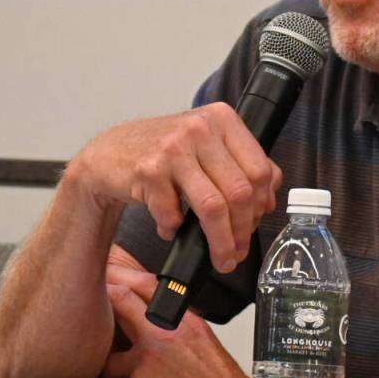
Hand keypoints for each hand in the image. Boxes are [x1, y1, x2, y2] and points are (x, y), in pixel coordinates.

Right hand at [69, 101, 281, 271]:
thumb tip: (269, 200)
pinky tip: (171, 229)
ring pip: (213, 206)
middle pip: (239, 192)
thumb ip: (241, 164)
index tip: (256, 226)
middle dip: (242, 231)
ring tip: (220, 257)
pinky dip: (175, 230)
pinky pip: (173, 214)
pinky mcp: (147, 170)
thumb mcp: (207, 146)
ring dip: (219, 241)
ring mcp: (173, 148)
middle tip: (237, 252)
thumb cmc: (163, 153)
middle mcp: (200, 128)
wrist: (109, 153)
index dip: (262, 206)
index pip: (259, 170)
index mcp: (223, 119)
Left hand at [98, 264, 250, 377]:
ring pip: (108, 363)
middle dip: (101, 313)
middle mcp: (166, 333)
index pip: (149, 285)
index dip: (123, 278)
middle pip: (121, 304)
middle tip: (90, 327)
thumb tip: (155, 328)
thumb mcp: (203, 344)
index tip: (108, 280)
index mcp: (184, 321)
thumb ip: (178, 331)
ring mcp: (150, 358)